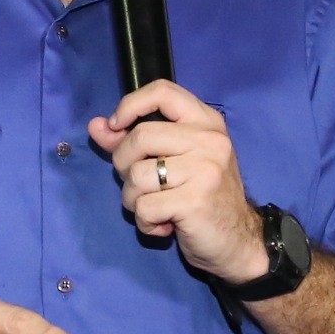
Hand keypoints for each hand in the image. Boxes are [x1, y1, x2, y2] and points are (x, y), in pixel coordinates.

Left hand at [89, 81, 264, 282]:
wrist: (238, 242)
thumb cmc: (202, 198)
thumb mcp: (173, 162)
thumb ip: (133, 141)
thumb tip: (96, 125)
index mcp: (207, 122)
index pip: (163, 91)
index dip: (130, 105)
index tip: (116, 127)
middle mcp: (210, 140)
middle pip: (140, 136)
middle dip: (124, 164)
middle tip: (140, 184)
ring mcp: (206, 169)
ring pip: (137, 175)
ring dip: (134, 199)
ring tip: (155, 208)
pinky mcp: (196, 201)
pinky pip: (144, 207)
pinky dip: (145, 223)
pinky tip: (164, 226)